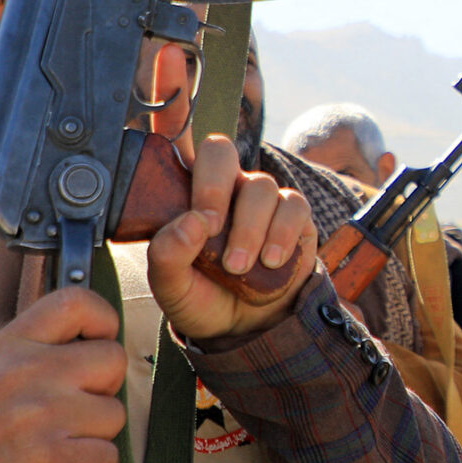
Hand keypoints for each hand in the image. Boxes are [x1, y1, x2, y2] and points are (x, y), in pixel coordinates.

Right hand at [0, 287, 128, 462]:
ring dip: (96, 432)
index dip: (102, 320)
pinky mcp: (51, 456)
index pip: (75, 302)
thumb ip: (47, 343)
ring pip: (115, 414)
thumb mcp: (2, 366)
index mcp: (14, 343)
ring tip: (60, 439)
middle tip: (73, 407)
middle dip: (104, 387)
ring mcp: (40, 414)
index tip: (96, 344)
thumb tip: (104, 334)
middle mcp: (26, 371)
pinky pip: (108, 456)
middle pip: (113, 359)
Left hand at [147, 132, 317, 343]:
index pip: (177, 149)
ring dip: (249, 228)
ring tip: (237, 267)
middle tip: (211, 228)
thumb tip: (192, 221)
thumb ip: (167, 256)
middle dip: (214, 188)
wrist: (246, 327)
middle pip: (221, 152)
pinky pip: (293, 206)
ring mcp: (260, 199)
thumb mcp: (171, 287)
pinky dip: (281, 234)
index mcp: (186, 195)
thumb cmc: (202, 297)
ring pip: (260, 186)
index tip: (181, 172)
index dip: (174, 134)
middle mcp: (225, 187)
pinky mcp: (294, 216)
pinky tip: (271, 261)